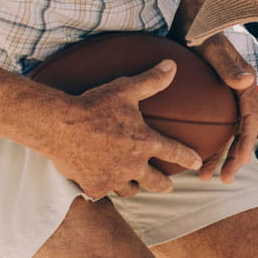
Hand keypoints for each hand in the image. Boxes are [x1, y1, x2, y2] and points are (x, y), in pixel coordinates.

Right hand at [43, 60, 203, 198]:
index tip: (197, 161)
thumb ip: (151, 80)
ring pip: (130, 190)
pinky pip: (103, 192)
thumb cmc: (94, 105)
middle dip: (164, 185)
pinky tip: (102, 185)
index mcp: (145, 142)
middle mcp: (133, 165)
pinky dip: (104, 188)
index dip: (188, 157)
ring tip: (135, 184)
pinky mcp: (93, 186)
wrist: (60, 125)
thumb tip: (172, 65)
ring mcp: (113, 178)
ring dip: (135, 186)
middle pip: (156, 182)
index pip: (175, 152)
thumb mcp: (125, 89)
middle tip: (168, 186)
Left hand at [188, 31, 257, 182]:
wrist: (184, 17)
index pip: (250, 118)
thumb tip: (246, 81)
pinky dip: (202, 143)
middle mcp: (235, 92)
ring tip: (205, 177)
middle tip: (222, 180)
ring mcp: (220, 98)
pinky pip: (207, 126)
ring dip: (217, 156)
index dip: (246, 141)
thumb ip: (228, 64)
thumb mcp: (212, 46)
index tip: (239, 161)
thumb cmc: (199, 29)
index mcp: (242, 82)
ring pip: (223, 134)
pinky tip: (189, 157)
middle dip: (232, 158)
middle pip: (238, 132)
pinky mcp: (206, 99)